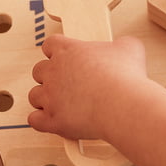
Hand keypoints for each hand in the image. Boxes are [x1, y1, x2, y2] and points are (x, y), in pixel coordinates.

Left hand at [28, 34, 147, 140]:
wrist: (122, 105)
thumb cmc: (126, 77)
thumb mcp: (130, 48)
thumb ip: (121, 44)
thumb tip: (123, 47)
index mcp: (68, 50)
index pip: (50, 44)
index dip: (57, 51)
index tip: (66, 57)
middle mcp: (54, 72)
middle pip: (38, 70)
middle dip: (50, 77)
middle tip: (67, 83)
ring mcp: (50, 97)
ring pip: (34, 96)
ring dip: (45, 100)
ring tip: (61, 104)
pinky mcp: (52, 120)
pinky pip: (35, 120)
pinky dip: (42, 121)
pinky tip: (53, 121)